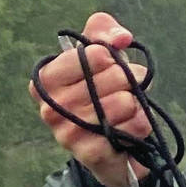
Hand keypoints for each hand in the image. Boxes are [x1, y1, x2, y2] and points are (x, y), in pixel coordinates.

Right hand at [29, 12, 150, 186]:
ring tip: (126, 109)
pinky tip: (130, 128)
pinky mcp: (89, 154)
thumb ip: (106, 33)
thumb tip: (121, 37)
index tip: (110, 63)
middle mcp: (50, 107)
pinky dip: (140, 124)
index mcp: (46, 79)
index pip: (91, 54)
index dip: (109, 57)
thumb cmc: (106, 93)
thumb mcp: (103, 57)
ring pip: (122, 102)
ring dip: (135, 104)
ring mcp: (67, 134)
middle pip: (110, 77)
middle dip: (128, 80)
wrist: (115, 145)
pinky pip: (131, 127)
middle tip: (126, 87)